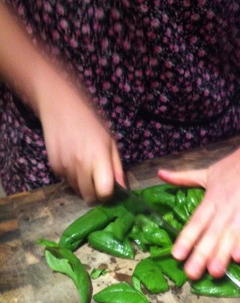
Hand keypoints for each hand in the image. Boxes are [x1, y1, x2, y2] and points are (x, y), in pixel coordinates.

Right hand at [39, 78, 124, 203]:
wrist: (61, 106)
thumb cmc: (91, 122)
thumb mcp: (110, 142)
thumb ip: (117, 167)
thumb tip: (123, 188)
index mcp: (99, 158)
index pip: (104, 191)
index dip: (107, 194)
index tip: (109, 189)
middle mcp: (81, 165)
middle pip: (89, 196)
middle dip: (95, 195)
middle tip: (98, 184)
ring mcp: (66, 166)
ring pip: (77, 190)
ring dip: (83, 185)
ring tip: (85, 168)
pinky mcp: (54, 166)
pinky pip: (66, 181)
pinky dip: (71, 177)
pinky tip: (73, 161)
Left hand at [158, 135, 239, 278]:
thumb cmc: (237, 163)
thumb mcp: (208, 171)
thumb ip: (183, 177)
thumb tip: (160, 174)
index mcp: (212, 197)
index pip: (196, 221)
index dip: (186, 238)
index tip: (177, 255)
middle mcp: (226, 205)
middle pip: (211, 233)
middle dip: (201, 254)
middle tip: (191, 274)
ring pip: (230, 234)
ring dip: (222, 254)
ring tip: (214, 272)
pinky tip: (238, 257)